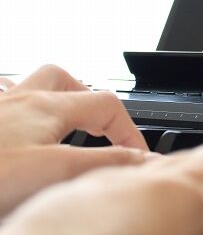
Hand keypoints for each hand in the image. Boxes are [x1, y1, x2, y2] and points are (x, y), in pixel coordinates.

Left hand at [0, 65, 150, 215]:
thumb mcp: (49, 171)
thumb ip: (100, 162)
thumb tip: (140, 158)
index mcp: (46, 107)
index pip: (107, 105)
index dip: (131, 128)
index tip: (138, 155)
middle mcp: (20, 99)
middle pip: (66, 81)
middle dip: (88, 100)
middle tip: (97, 127)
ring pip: (29, 85)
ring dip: (50, 98)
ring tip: (59, 124)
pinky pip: (1, 100)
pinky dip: (14, 110)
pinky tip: (11, 131)